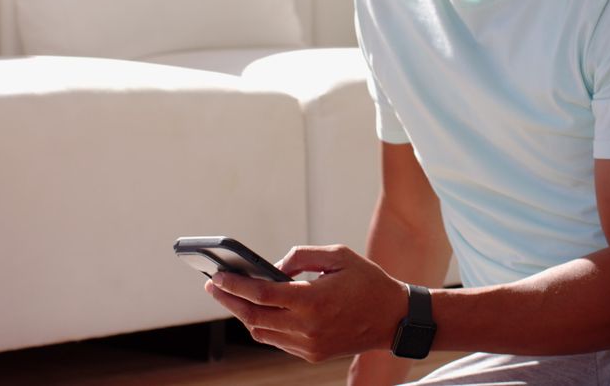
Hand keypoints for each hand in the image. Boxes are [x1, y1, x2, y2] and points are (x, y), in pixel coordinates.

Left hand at [204, 244, 406, 362]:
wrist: (395, 318)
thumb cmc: (368, 282)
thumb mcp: (338, 256)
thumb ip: (301, 257)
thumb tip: (272, 269)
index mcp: (313, 301)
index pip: (261, 295)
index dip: (235, 286)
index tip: (217, 276)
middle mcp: (308, 327)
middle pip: (254, 317)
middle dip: (229, 301)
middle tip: (214, 286)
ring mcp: (309, 345)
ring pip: (262, 332)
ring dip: (244, 315)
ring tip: (232, 296)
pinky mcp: (313, 354)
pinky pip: (277, 341)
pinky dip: (263, 325)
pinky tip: (257, 311)